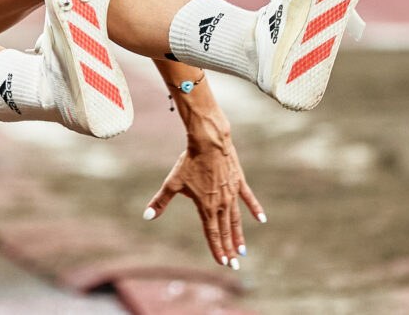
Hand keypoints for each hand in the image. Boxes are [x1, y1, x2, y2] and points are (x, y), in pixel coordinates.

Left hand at [143, 136, 265, 268]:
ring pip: (236, 219)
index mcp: (206, 206)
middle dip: (229, 249)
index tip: (222, 262)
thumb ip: (161, 201)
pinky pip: (248, 198)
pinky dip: (255, 209)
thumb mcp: (173, 183)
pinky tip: (261, 219)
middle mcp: (221, 203)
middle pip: (225, 230)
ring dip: (239, 235)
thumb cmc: (189, 161)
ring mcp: (232, 193)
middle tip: (235, 265)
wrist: (208, 142)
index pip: (211, 233)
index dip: (217, 249)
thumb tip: (147, 216)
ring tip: (243, 250)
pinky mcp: (238, 182)